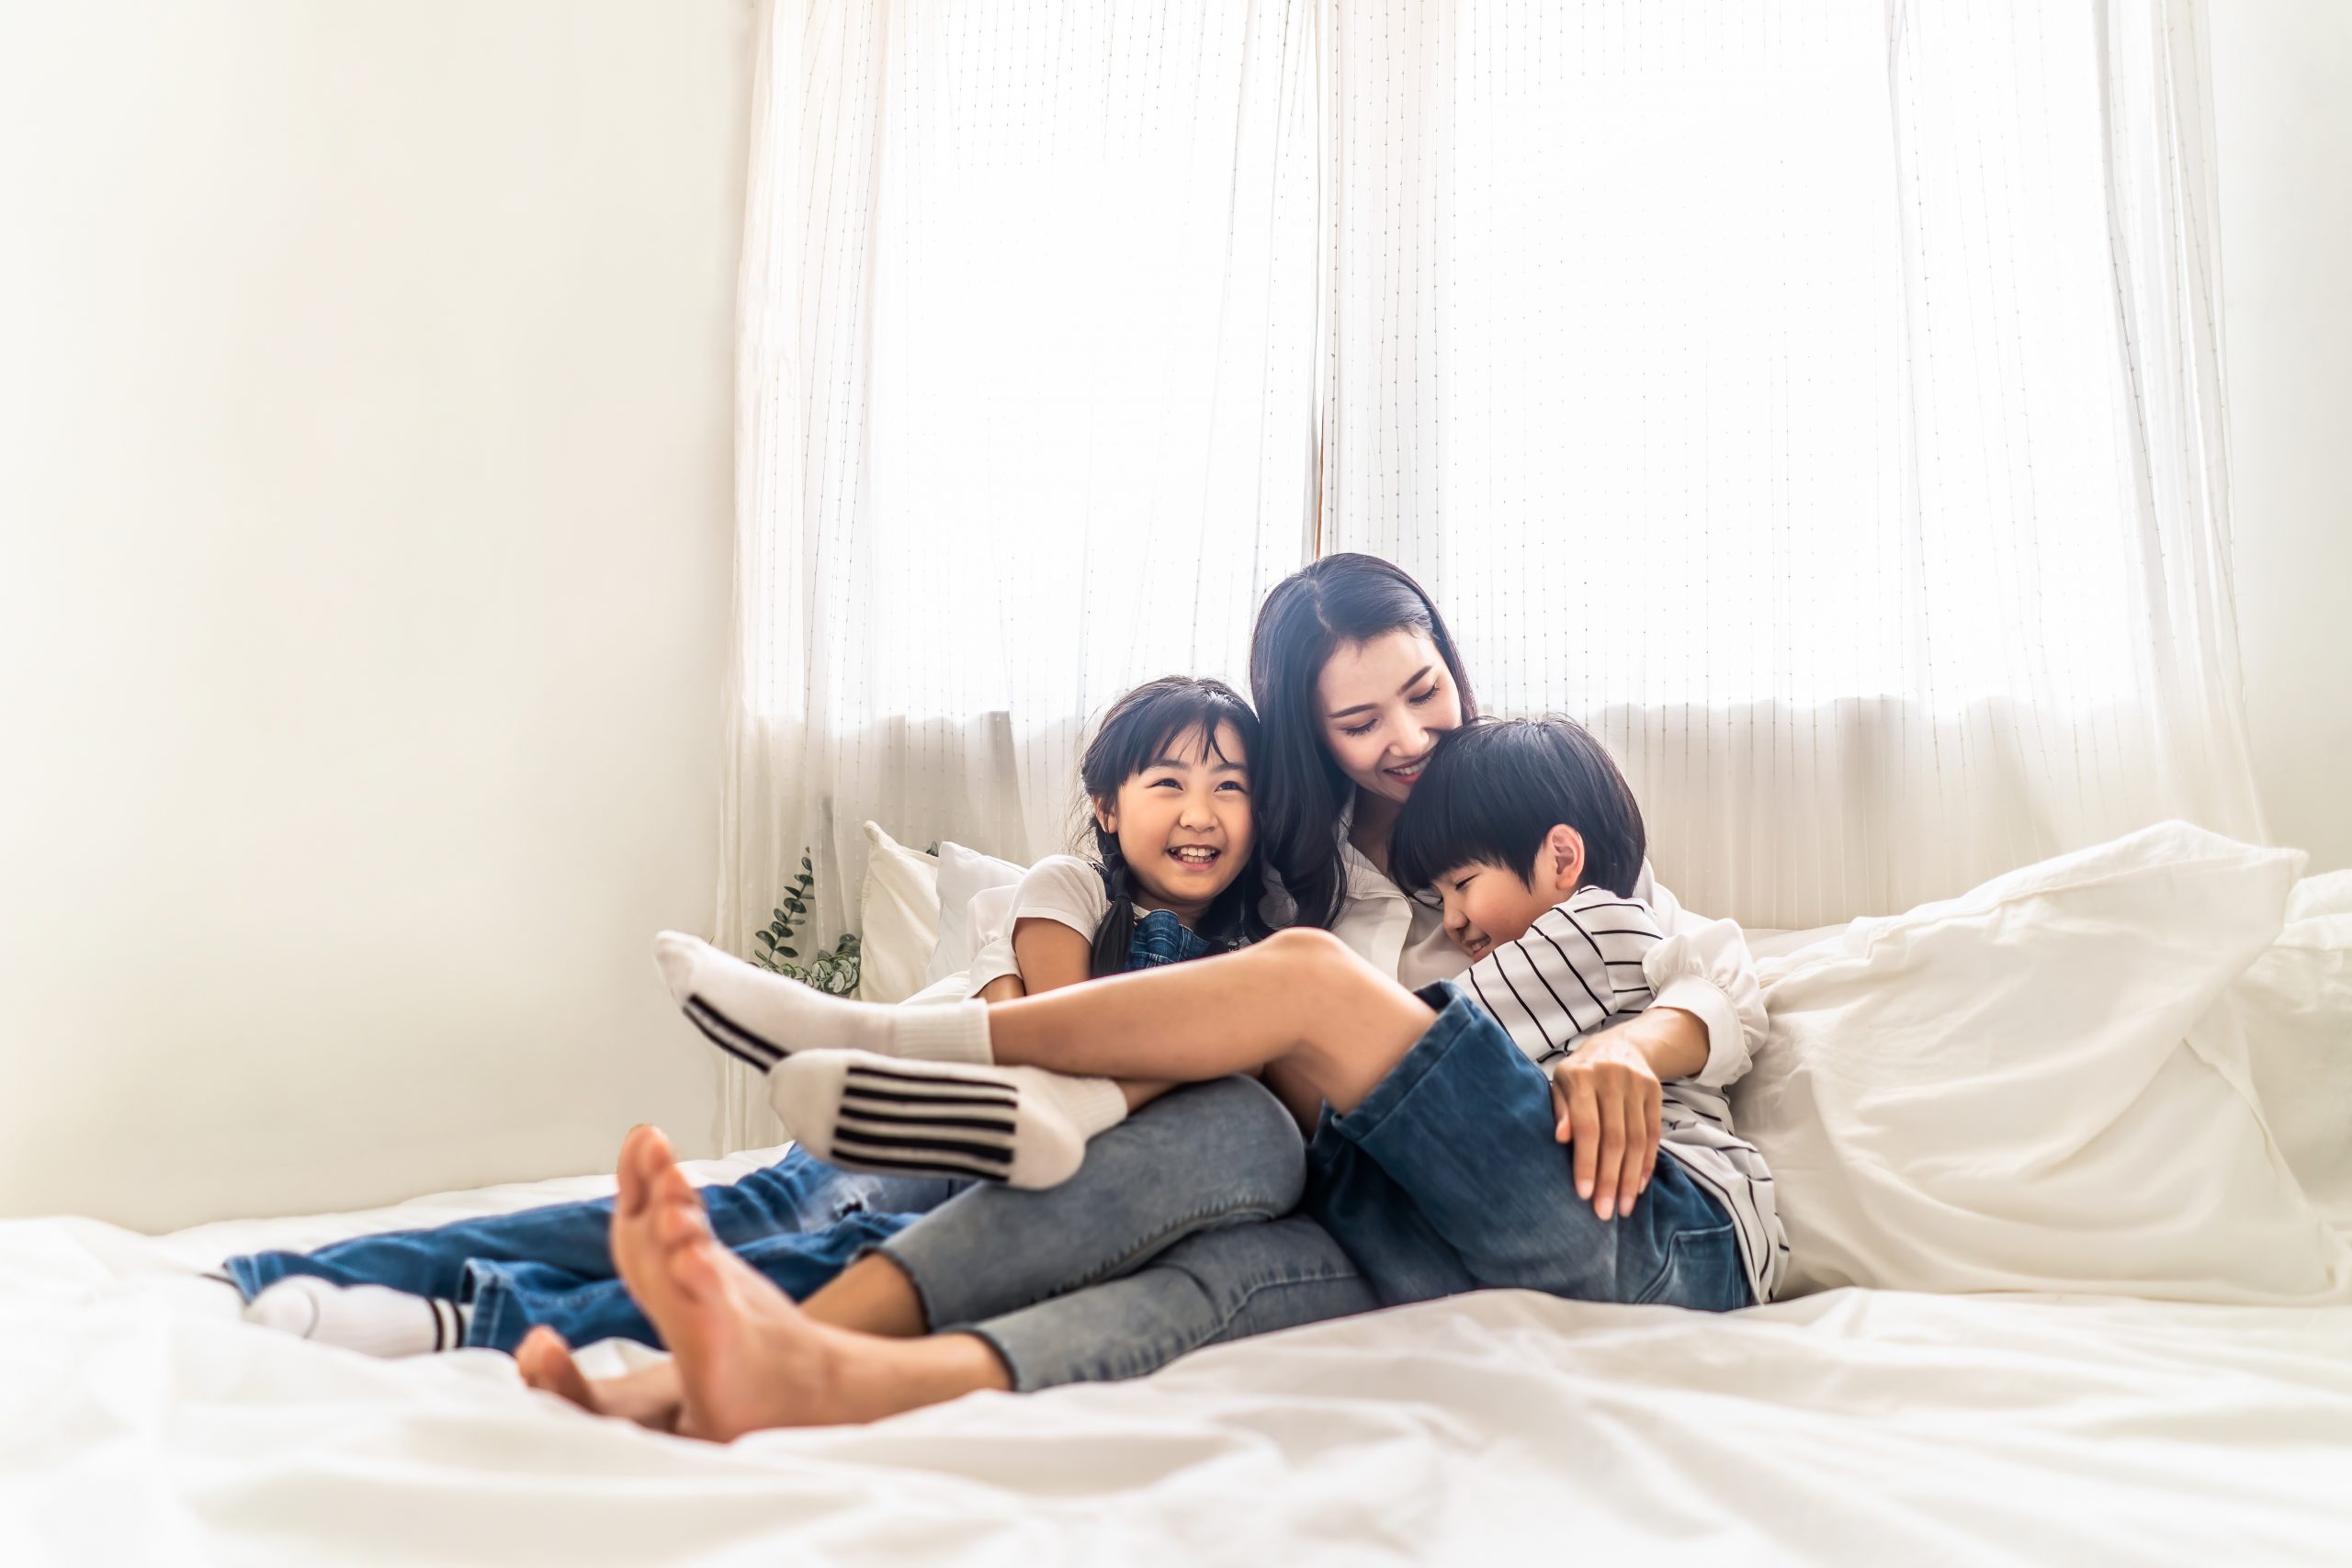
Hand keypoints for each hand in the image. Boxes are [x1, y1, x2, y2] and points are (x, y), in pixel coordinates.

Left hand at [1549, 1032, 1663, 1221]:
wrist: (1620, 1043)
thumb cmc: (1580, 1073)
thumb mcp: (1561, 1084)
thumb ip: (1560, 1110)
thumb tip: (1560, 1139)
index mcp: (1582, 1076)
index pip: (1587, 1127)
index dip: (1586, 1162)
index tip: (1583, 1194)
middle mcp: (1612, 1078)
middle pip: (1614, 1138)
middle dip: (1610, 1179)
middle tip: (1604, 1212)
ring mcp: (1638, 1084)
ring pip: (1637, 1140)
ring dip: (1631, 1179)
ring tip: (1623, 1208)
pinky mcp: (1656, 1092)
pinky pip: (1654, 1134)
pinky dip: (1647, 1164)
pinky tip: (1639, 1187)